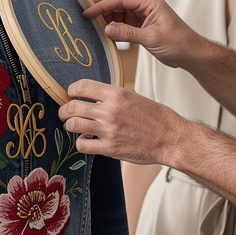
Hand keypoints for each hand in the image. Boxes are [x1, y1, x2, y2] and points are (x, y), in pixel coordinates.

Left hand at [59, 79, 183, 164]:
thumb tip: (97, 97)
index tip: (70, 94)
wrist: (171, 138)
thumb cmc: (158, 118)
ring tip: (74, 126)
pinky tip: (87, 140)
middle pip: (73, 107)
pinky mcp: (110, 148)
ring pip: (73, 125)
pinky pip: (82, 145)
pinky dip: (81, 142)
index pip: (82, 86)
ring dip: (70, 125)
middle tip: (64, 113)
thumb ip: (115, 97)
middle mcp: (110, 111)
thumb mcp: (136, 97)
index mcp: (117, 94)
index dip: (71, 90)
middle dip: (64, 110)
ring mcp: (109, 130)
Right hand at [84, 0, 201, 68]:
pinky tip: (103, 32)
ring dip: (105, 17)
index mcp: (150, 2)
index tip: (87, 12)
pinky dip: (112, 27)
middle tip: (83, 13)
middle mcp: (145, 5)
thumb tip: (107, 28)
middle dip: (100, 5)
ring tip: (91, 25)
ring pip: (118, 11)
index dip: (101, 4)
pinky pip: (122, 23)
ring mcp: (142, 15)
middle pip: (117, 0)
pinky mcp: (141, 26)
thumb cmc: (179, 43)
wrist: (191, 54)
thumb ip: (128, 33)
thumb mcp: (152, 39)